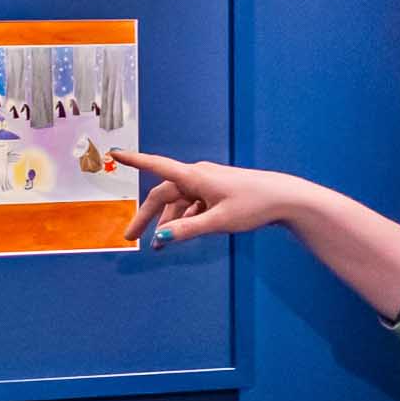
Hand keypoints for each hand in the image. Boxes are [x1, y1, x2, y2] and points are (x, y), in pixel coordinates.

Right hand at [118, 150, 300, 247]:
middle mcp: (198, 176)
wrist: (284, 199)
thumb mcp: (218, 221)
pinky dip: (183, 220)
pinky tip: (178, 235)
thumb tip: (160, 238)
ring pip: (178, 203)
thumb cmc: (254, 205)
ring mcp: (207, 184)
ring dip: (166, 222)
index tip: (115, 153)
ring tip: (158, 247)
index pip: (157, 166)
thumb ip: (187, 230)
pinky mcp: (216, 192)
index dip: (135, 160)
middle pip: (163, 194)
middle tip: (130, 237)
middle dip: (146, 216)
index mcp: (195, 177)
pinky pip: (191, 205)